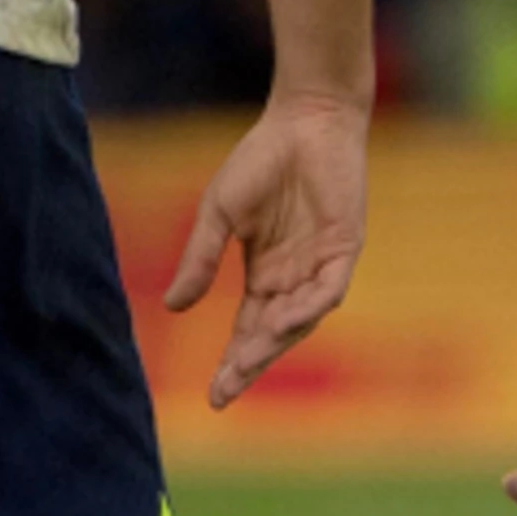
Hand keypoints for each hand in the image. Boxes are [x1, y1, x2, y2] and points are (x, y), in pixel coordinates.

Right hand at [164, 85, 365, 408]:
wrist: (305, 119)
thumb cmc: (262, 160)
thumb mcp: (219, 215)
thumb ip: (200, 260)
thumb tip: (172, 308)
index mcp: (265, 273)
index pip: (247, 329)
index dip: (232, 361)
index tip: (214, 396)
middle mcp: (294, 278)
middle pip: (271, 334)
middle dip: (249, 364)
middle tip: (226, 391)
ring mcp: (321, 265)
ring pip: (301, 319)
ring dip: (275, 341)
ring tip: (247, 361)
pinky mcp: (344, 247)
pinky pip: (328, 289)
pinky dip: (307, 308)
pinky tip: (282, 322)